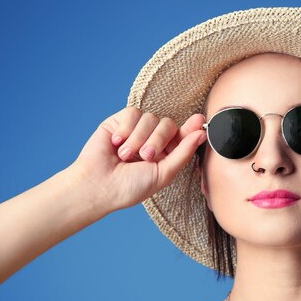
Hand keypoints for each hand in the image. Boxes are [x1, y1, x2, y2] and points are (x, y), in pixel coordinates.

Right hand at [68, 106, 206, 212]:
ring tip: (125, 156)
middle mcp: (151, 140)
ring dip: (139, 139)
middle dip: (158, 140)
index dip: (191, 128)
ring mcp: (135, 130)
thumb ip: (183, 153)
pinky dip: (126, 129)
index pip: (181, 135)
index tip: (200, 120)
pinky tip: (116, 143)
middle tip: (145, 157)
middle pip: (168, 124)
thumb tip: (201, 134)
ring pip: (150, 118)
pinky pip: (133, 113)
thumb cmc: (130, 187)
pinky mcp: (119, 122)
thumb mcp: (163, 174)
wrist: (99, 185)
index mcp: (164, 154)